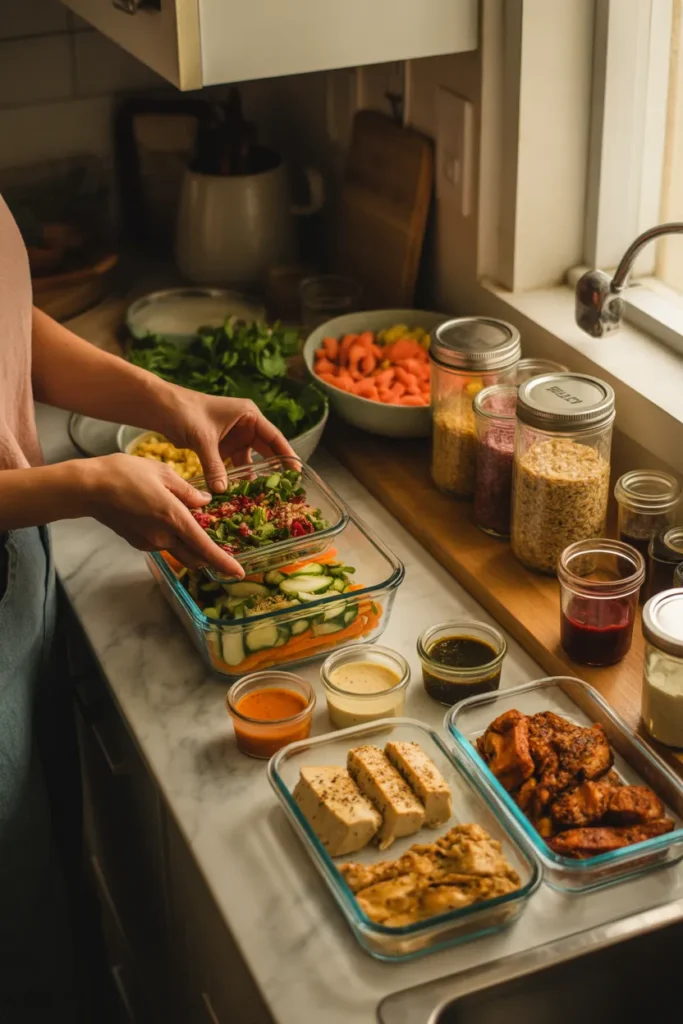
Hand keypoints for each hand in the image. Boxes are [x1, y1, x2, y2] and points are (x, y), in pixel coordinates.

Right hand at [83, 454, 245, 576]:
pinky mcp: (139, 543)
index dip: (224, 563)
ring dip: (191, 544)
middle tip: (224, 544)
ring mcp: (150, 543)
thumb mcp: (163, 473)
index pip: (205, 548)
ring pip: (180, 550)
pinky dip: (174, 537)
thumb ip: (187, 491)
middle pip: (196, 556)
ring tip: (193, 523)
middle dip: (211, 556)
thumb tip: (205, 502)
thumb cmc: (124, 474)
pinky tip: (168, 518)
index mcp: (174, 519)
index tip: (239, 572)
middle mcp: (163, 537)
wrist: (89, 488)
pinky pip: (164, 544)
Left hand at [161, 391, 294, 491]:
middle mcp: (245, 425)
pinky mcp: (221, 447)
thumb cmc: (185, 412)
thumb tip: (222, 491)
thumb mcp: (202, 439)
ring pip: (250, 460)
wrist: (161, 407)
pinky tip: (240, 493)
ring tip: (263, 495)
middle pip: (266, 449)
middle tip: (285, 488)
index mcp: (248, 415)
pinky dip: (236, 477)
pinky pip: (234, 465)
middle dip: (273, 468)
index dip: (287, 454)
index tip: (297, 471)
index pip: (274, 437)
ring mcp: (233, 437)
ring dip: (253, 476)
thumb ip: (214, 466)